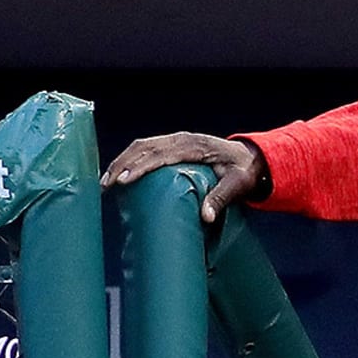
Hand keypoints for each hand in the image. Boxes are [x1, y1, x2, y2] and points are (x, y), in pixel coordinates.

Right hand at [101, 133, 266, 222]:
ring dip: (122, 161)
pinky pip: (147, 148)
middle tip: (105, 186)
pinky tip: (119, 174)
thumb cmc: (243, 171)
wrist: (251, 158)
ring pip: (142, 146)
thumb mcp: (237, 185)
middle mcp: (183, 140)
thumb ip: (221, 198)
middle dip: (123, 165)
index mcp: (196, 146)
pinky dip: (130, 158)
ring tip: (106, 182)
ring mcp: (177, 140)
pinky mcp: (173, 145)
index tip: (123, 181)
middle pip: (145, 147)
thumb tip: (206, 218)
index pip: (161, 154)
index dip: (141, 166)